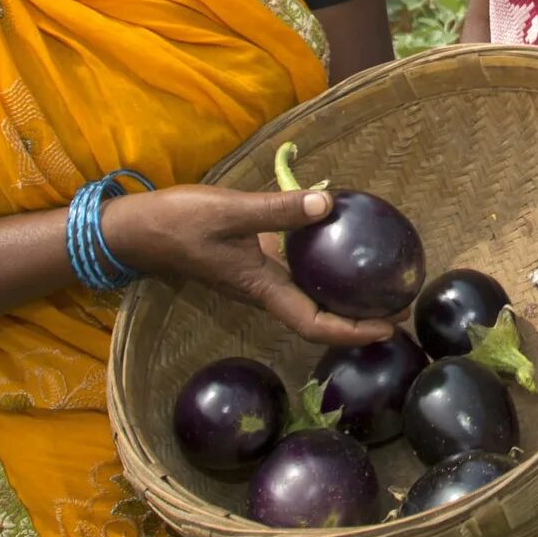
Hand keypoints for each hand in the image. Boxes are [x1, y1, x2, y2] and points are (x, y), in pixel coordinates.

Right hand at [107, 185, 393, 348]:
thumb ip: (277, 209)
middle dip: (360, 319)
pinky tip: (340, 243)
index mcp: (263, 288)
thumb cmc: (179, 223)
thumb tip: (328, 204)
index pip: (314, 324)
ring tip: (381, 280)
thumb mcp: (230, 211)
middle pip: (319, 317)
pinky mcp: (253, 259)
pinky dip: (323, 265)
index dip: (353, 332)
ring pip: (309, 296)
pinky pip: (297, 270)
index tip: (388, 327)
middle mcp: (265, 289)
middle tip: (400, 304)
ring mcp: (259, 276)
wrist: (137, 229)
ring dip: (345, 295)